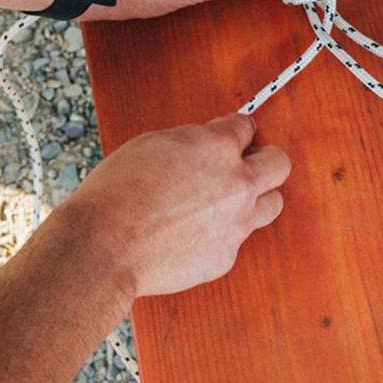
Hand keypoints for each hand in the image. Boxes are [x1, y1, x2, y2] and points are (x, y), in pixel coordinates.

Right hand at [76, 113, 290, 296]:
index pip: (247, 127)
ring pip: (273, 204)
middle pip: (279, 164)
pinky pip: (239, 238)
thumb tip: (205, 145)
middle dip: (263, 159)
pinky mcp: (226, 256)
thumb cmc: (118, 192)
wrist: (104, 246)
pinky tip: (198, 232)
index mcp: (218, 147)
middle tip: (245, 164)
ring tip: (230, 201)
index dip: (236, 131)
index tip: (232, 137)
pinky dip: (224, 233)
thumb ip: (192, 141)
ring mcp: (236, 223)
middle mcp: (237, 183)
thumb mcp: (154, 143)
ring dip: (256, 198)